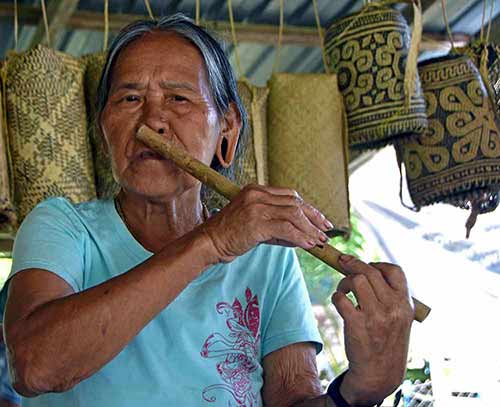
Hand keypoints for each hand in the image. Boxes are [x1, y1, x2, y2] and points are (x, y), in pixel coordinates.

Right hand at [200, 185, 332, 262]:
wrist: (208, 242)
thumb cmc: (230, 236)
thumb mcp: (255, 225)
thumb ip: (277, 227)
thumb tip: (302, 236)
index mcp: (257, 191)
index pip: (290, 196)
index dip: (308, 208)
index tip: (320, 220)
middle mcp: (257, 194)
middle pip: (295, 202)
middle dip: (314, 217)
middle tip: (326, 230)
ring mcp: (256, 207)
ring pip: (293, 215)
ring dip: (310, 229)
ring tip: (319, 241)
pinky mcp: (255, 222)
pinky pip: (286, 228)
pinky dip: (300, 237)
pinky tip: (307, 245)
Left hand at [331, 256, 413, 405]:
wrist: (379, 373)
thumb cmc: (386, 341)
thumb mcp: (400, 318)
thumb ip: (390, 296)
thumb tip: (367, 269)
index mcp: (405, 304)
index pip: (395, 271)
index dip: (378, 264)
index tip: (367, 265)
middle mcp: (392, 308)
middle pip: (370, 271)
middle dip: (353, 264)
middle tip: (343, 263)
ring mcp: (375, 316)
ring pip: (355, 280)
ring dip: (344, 281)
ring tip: (344, 289)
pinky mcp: (356, 324)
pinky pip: (341, 298)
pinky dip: (337, 296)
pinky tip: (340, 302)